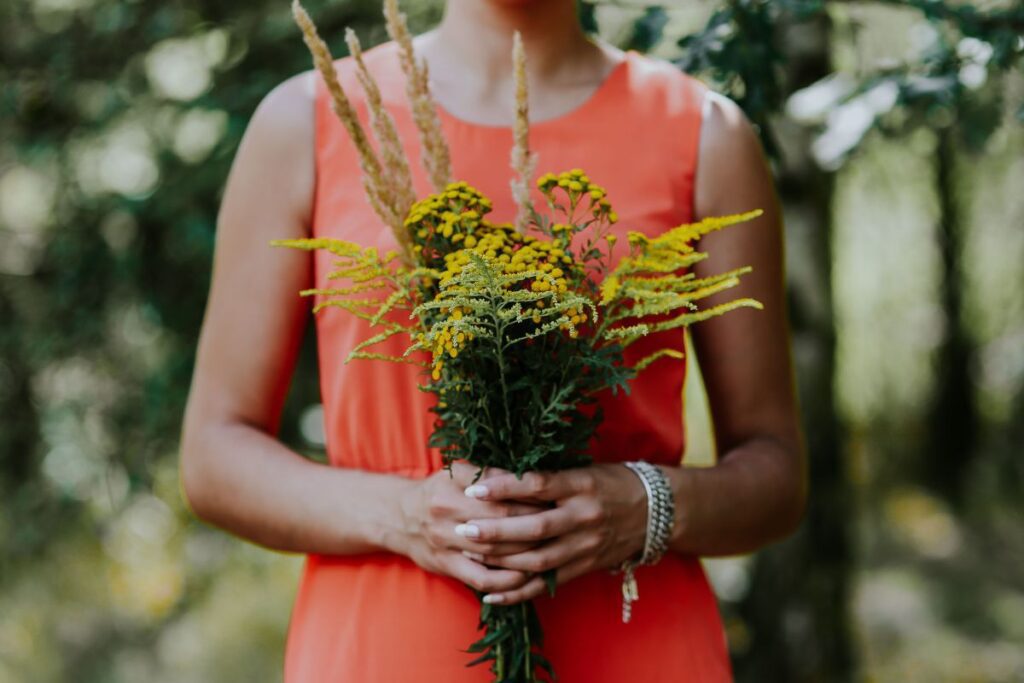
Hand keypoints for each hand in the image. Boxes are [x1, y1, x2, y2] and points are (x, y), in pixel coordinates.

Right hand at [397, 460, 548, 594]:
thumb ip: (486, 473)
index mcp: (451, 487)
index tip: (553, 500)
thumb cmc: (437, 490)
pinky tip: (525, 576)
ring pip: (493, 552)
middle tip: (558, 525)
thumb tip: (525, 474)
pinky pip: (480, 578)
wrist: (399, 518)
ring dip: (525, 553)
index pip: (499, 495)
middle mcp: (445, 514)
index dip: (529, 499)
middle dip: (533, 525)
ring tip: (551, 550)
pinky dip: (505, 581)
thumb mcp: (455, 472)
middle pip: (499, 523)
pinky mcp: (446, 566)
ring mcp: (445, 543)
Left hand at [456, 463, 649, 604]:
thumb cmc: (612, 482)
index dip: (504, 487)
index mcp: (582, 485)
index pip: (538, 485)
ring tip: (470, 556)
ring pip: (538, 559)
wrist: (656, 511)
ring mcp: (585, 546)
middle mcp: (584, 517)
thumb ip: (549, 477)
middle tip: (463, 529)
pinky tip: (491, 594)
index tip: (474, 487)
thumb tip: (498, 473)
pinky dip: (518, 592)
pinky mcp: (584, 567)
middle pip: (535, 528)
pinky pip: (547, 583)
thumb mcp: (585, 470)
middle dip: (496, 530)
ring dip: (502, 561)